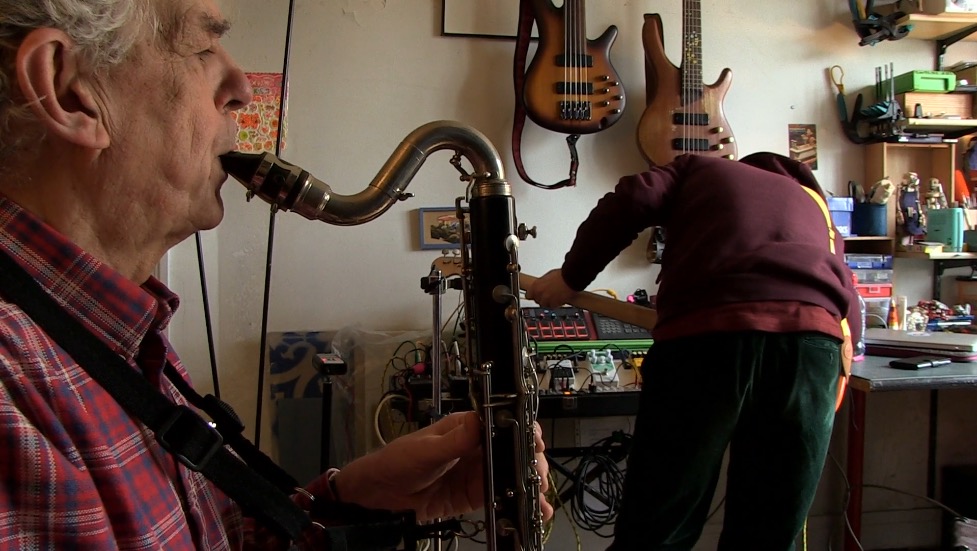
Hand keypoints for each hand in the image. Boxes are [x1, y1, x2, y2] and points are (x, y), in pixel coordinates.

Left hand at [333, 412, 552, 521]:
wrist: (380, 495)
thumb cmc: (396, 461)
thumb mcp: (424, 449)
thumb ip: (454, 440)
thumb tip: (479, 423)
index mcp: (465, 427)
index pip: (502, 422)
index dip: (523, 430)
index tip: (535, 443)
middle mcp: (476, 447)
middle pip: (514, 449)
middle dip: (532, 461)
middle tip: (538, 476)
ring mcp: (477, 471)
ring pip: (513, 473)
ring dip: (530, 482)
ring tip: (540, 496)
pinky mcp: (475, 494)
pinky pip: (502, 495)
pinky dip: (520, 501)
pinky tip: (534, 509)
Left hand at [526, 268, 574, 308]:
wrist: (570, 278)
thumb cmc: (561, 275)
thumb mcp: (547, 276)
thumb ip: (541, 283)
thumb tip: (541, 286)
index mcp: (536, 285)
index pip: (528, 295)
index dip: (533, 295)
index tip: (535, 295)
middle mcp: (539, 293)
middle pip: (537, 301)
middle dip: (542, 298)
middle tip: (548, 294)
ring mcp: (546, 300)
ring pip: (544, 305)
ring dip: (548, 302)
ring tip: (555, 296)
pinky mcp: (554, 304)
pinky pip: (552, 306)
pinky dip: (556, 304)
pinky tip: (559, 298)